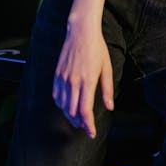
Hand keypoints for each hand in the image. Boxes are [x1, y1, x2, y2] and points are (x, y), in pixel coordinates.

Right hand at [52, 21, 113, 138]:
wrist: (81, 32)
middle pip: (72, 111)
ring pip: (62, 106)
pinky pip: (56, 96)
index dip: (88, 125)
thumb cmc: (97, 48)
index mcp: (88, 80)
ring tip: (77, 119)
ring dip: (69, 115)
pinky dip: (61, 105)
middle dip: (79, 123)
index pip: (85, 110)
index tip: (92, 133)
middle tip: (86, 127)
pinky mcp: (57, 74)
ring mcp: (63, 78)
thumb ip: (107, 89)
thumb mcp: (106, 67)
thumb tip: (110, 107)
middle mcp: (73, 81)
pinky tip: (67, 106)